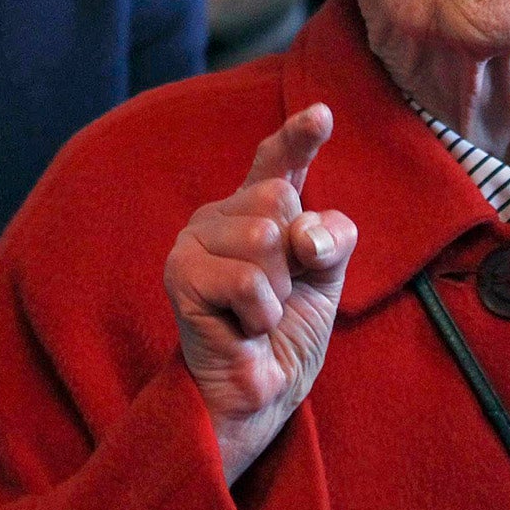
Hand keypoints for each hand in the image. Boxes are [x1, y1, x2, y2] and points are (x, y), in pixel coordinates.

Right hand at [164, 103, 357, 484]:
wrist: (257, 396)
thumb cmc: (287, 336)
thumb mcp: (326, 278)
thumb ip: (329, 238)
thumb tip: (302, 234)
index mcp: (260, 209)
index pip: (279, 162)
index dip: (298, 136)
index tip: (322, 113)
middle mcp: (223, 215)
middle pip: (280, 197)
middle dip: (296, 255)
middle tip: (277, 296)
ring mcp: (195, 240)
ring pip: (265, 237)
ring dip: (279, 291)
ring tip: (258, 315)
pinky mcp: (179, 274)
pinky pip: (247, 281)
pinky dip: (260, 314)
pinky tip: (242, 329)